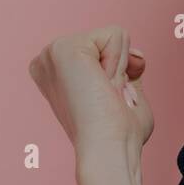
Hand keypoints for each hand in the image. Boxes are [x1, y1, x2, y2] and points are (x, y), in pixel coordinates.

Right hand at [28, 24, 153, 157]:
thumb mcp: (126, 94)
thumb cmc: (119, 135)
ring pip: (114, 37)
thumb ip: (128, 70)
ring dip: (120, 68)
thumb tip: (136, 55)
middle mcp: (48, 61)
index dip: (119, 74)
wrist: (108, 149)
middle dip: (120, 69)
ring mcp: (52, 52)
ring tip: (104, 95)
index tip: (107, 101)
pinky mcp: (63, 48)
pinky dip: (120, 63)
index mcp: (56, 73)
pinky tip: (103, 85)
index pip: (105, 50)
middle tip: (108, 99)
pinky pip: (116, 35)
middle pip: (110, 39)